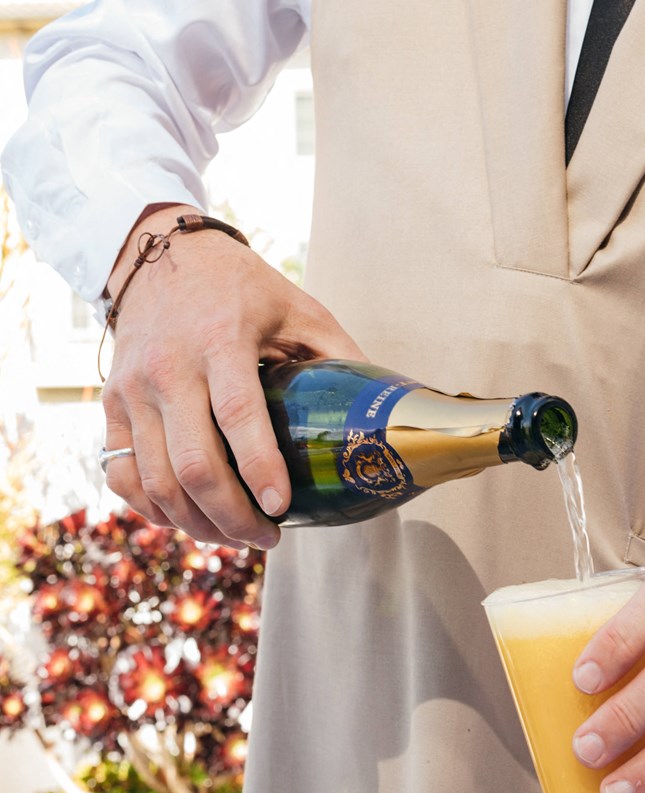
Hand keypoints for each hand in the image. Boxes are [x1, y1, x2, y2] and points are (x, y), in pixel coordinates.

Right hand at [101, 204, 364, 547]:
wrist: (161, 254)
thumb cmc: (240, 287)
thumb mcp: (298, 307)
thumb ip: (339, 354)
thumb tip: (386, 408)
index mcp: (221, 340)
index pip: (238, 415)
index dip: (260, 468)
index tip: (282, 508)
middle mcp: (169, 368)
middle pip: (192, 464)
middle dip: (231, 516)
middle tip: (267, 538)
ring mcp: (132, 389)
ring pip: (155, 480)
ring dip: (196, 523)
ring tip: (234, 536)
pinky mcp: (110, 404)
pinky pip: (121, 474)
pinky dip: (150, 509)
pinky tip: (185, 520)